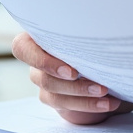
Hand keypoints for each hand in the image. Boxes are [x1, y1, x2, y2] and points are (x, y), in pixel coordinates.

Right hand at [11, 32, 132, 124]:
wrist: (106, 61)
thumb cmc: (95, 39)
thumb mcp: (90, 32)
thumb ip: (88, 30)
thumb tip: (110, 25)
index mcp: (39, 40)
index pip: (22, 48)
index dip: (41, 61)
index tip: (71, 71)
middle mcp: (38, 63)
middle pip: (42, 77)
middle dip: (73, 84)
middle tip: (99, 86)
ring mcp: (46, 83)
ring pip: (54, 95)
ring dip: (84, 95)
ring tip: (107, 93)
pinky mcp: (57, 99)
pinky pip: (67, 108)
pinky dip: (90, 105)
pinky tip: (109, 102)